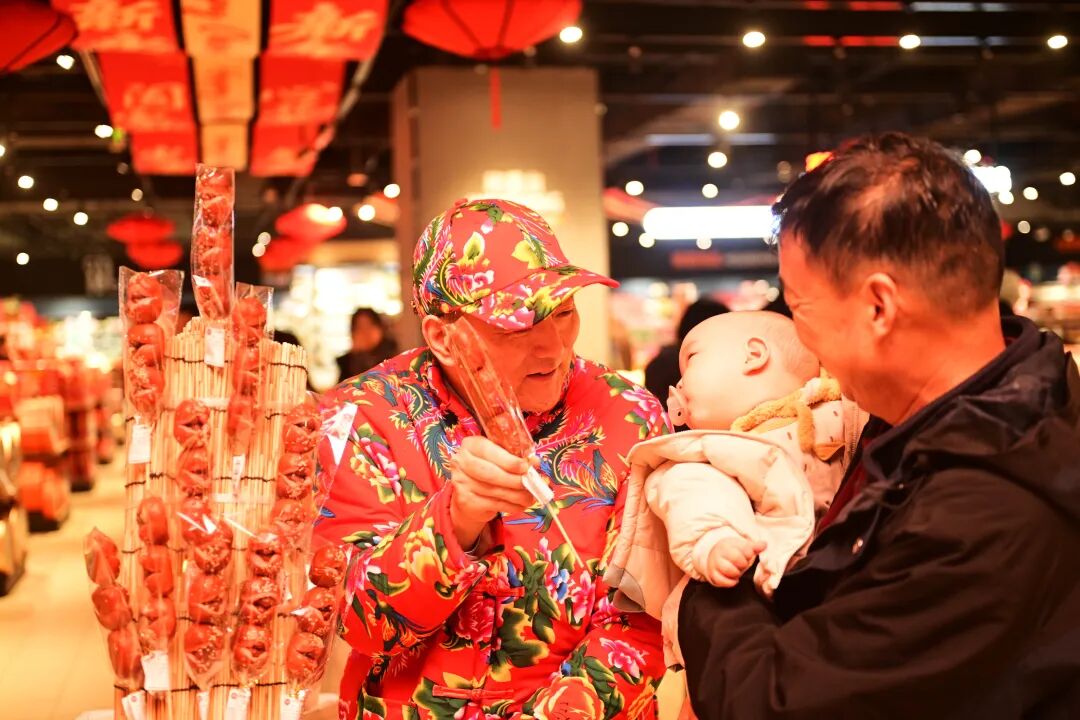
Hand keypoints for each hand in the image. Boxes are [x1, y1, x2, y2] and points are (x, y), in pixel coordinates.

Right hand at [448, 436, 536, 550]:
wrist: (469, 495)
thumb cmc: (489, 470)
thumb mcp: (499, 458)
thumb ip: (515, 458)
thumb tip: (534, 462)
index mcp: (471, 445)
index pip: (489, 451)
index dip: (509, 461)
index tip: (525, 467)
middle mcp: (461, 462)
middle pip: (490, 473)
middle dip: (514, 480)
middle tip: (530, 484)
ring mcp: (461, 482)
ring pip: (493, 490)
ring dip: (516, 495)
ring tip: (530, 497)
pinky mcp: (465, 501)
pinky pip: (493, 504)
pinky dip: (511, 506)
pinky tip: (520, 505)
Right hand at [700, 535, 765, 587]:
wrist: (715, 556)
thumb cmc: (732, 552)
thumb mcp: (742, 547)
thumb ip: (754, 547)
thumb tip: (764, 544)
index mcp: (728, 544)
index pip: (743, 549)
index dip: (749, 554)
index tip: (749, 554)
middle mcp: (720, 553)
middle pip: (736, 558)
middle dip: (743, 564)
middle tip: (743, 564)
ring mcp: (715, 564)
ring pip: (727, 569)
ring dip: (736, 573)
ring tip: (737, 571)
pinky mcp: (713, 574)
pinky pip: (720, 580)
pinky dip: (730, 582)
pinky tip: (734, 579)